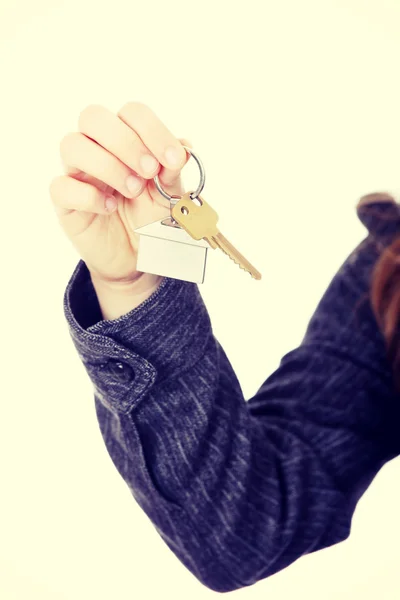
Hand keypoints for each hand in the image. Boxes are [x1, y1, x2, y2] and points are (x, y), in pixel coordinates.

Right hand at [49, 102, 191, 285]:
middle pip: (93, 116)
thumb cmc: (151, 219)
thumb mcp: (170, 195)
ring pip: (72, 145)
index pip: (132, 113)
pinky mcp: (65, 202)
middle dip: (125, 141)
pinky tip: (109, 208)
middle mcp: (97, 149)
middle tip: (148, 171)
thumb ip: (173, 171)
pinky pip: (61, 187)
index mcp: (126, 139)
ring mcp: (77, 173)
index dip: (153, 130)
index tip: (173, 159)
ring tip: (132, 190)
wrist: (138, 258)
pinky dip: (88, 195)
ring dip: (107, 165)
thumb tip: (184, 147)